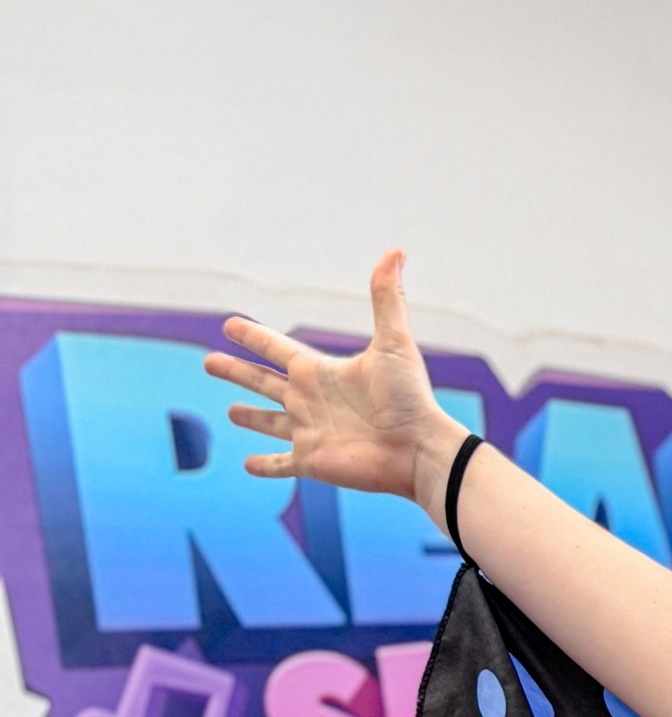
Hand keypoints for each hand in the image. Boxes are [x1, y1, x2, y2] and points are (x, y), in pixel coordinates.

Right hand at [204, 251, 465, 511]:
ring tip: (230, 412)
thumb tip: (395, 251)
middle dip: (236, 371)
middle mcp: (310, 400)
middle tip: (208, 362)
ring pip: (268, 422)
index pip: (277, 348)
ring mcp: (309, 432)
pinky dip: (264, 465)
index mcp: (320, 371)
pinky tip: (247, 465)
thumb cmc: (409, 397)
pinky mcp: (311, 462)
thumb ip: (387, 298)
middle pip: (262, 382)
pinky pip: (280, 464)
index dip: (254, 337)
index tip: (230, 325)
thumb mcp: (394, 342)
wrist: (418, 449)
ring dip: (249, 417)